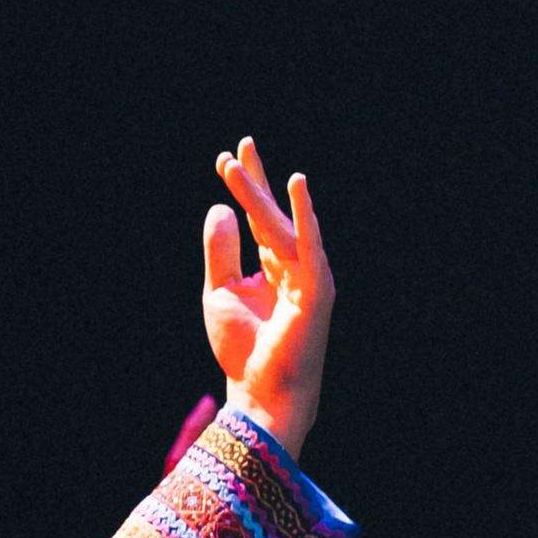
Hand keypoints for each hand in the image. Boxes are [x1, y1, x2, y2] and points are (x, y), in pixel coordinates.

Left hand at [201, 137, 333, 462]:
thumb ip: (221, 251)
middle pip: (272, 213)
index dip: (248, 187)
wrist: (261, 392)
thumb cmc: (244, 347)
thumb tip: (221, 206)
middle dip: (254, 180)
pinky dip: (303, 216)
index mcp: (273, 265)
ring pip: (281, 225)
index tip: (230, 156)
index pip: (260, 217)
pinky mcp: (316, 289)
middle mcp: (294, 264)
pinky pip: (309, 245)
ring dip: (260, 193)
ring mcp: (308, 274)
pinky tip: (297, 186)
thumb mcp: (221, 291)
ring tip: (240, 163)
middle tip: (239, 145)